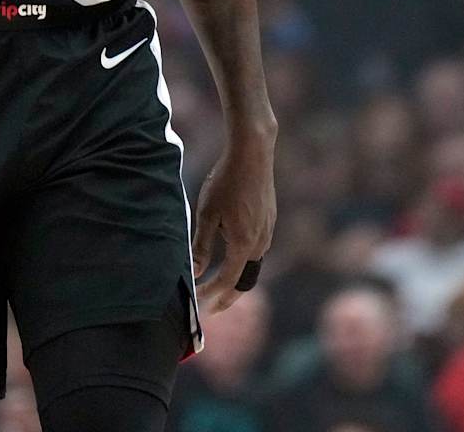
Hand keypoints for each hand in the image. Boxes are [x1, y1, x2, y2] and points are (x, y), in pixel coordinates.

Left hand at [191, 130, 275, 313]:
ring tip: (217, 285)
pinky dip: (242, 260)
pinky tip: (230, 255)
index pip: (226, 281)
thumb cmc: (226, 181)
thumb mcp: (207, 214)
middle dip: (227, 296)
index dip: (210, 295)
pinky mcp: (269, 221)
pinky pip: (256, 250)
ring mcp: (268, 232)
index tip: (197, 303)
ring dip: (234, 277)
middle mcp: (261, 243)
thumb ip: (202, 246)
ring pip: (252, 265)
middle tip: (212, 309)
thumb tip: (195, 272)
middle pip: (245, 281)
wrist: (253, 154)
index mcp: (244, 244)